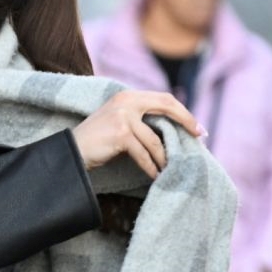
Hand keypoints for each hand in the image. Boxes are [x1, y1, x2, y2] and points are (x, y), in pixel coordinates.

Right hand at [71, 90, 202, 178]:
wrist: (72, 149)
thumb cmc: (98, 139)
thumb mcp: (120, 121)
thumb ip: (141, 119)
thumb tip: (173, 130)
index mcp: (128, 95)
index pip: (164, 98)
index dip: (183, 112)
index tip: (197, 128)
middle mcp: (126, 101)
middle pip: (166, 107)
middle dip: (186, 122)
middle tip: (200, 138)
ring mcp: (123, 116)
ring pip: (155, 141)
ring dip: (164, 158)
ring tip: (170, 169)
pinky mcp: (120, 133)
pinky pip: (144, 155)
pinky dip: (151, 167)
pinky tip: (156, 176)